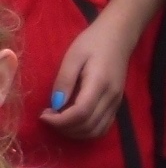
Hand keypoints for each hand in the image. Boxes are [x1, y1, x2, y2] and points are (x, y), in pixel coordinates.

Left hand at [42, 19, 130, 141]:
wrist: (119, 35)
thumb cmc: (93, 42)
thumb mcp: (73, 57)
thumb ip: (64, 81)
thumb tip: (55, 105)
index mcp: (99, 83)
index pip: (80, 113)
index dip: (59, 121)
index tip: (43, 114)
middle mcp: (111, 97)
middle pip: (88, 126)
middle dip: (63, 128)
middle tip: (49, 117)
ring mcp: (117, 102)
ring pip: (96, 131)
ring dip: (75, 132)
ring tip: (60, 120)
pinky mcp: (117, 103)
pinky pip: (103, 127)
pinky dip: (87, 131)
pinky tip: (74, 121)